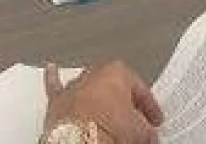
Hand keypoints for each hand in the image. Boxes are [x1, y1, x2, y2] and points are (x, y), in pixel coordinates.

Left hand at [43, 62, 162, 143]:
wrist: (81, 141)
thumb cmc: (108, 128)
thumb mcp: (140, 131)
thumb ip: (147, 129)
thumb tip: (148, 136)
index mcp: (117, 71)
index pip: (140, 90)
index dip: (150, 108)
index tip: (154, 120)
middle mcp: (94, 74)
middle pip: (113, 88)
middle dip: (123, 104)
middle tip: (132, 121)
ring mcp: (74, 86)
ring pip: (89, 89)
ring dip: (98, 102)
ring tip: (106, 120)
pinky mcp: (57, 101)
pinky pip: (55, 85)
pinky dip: (53, 78)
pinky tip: (52, 69)